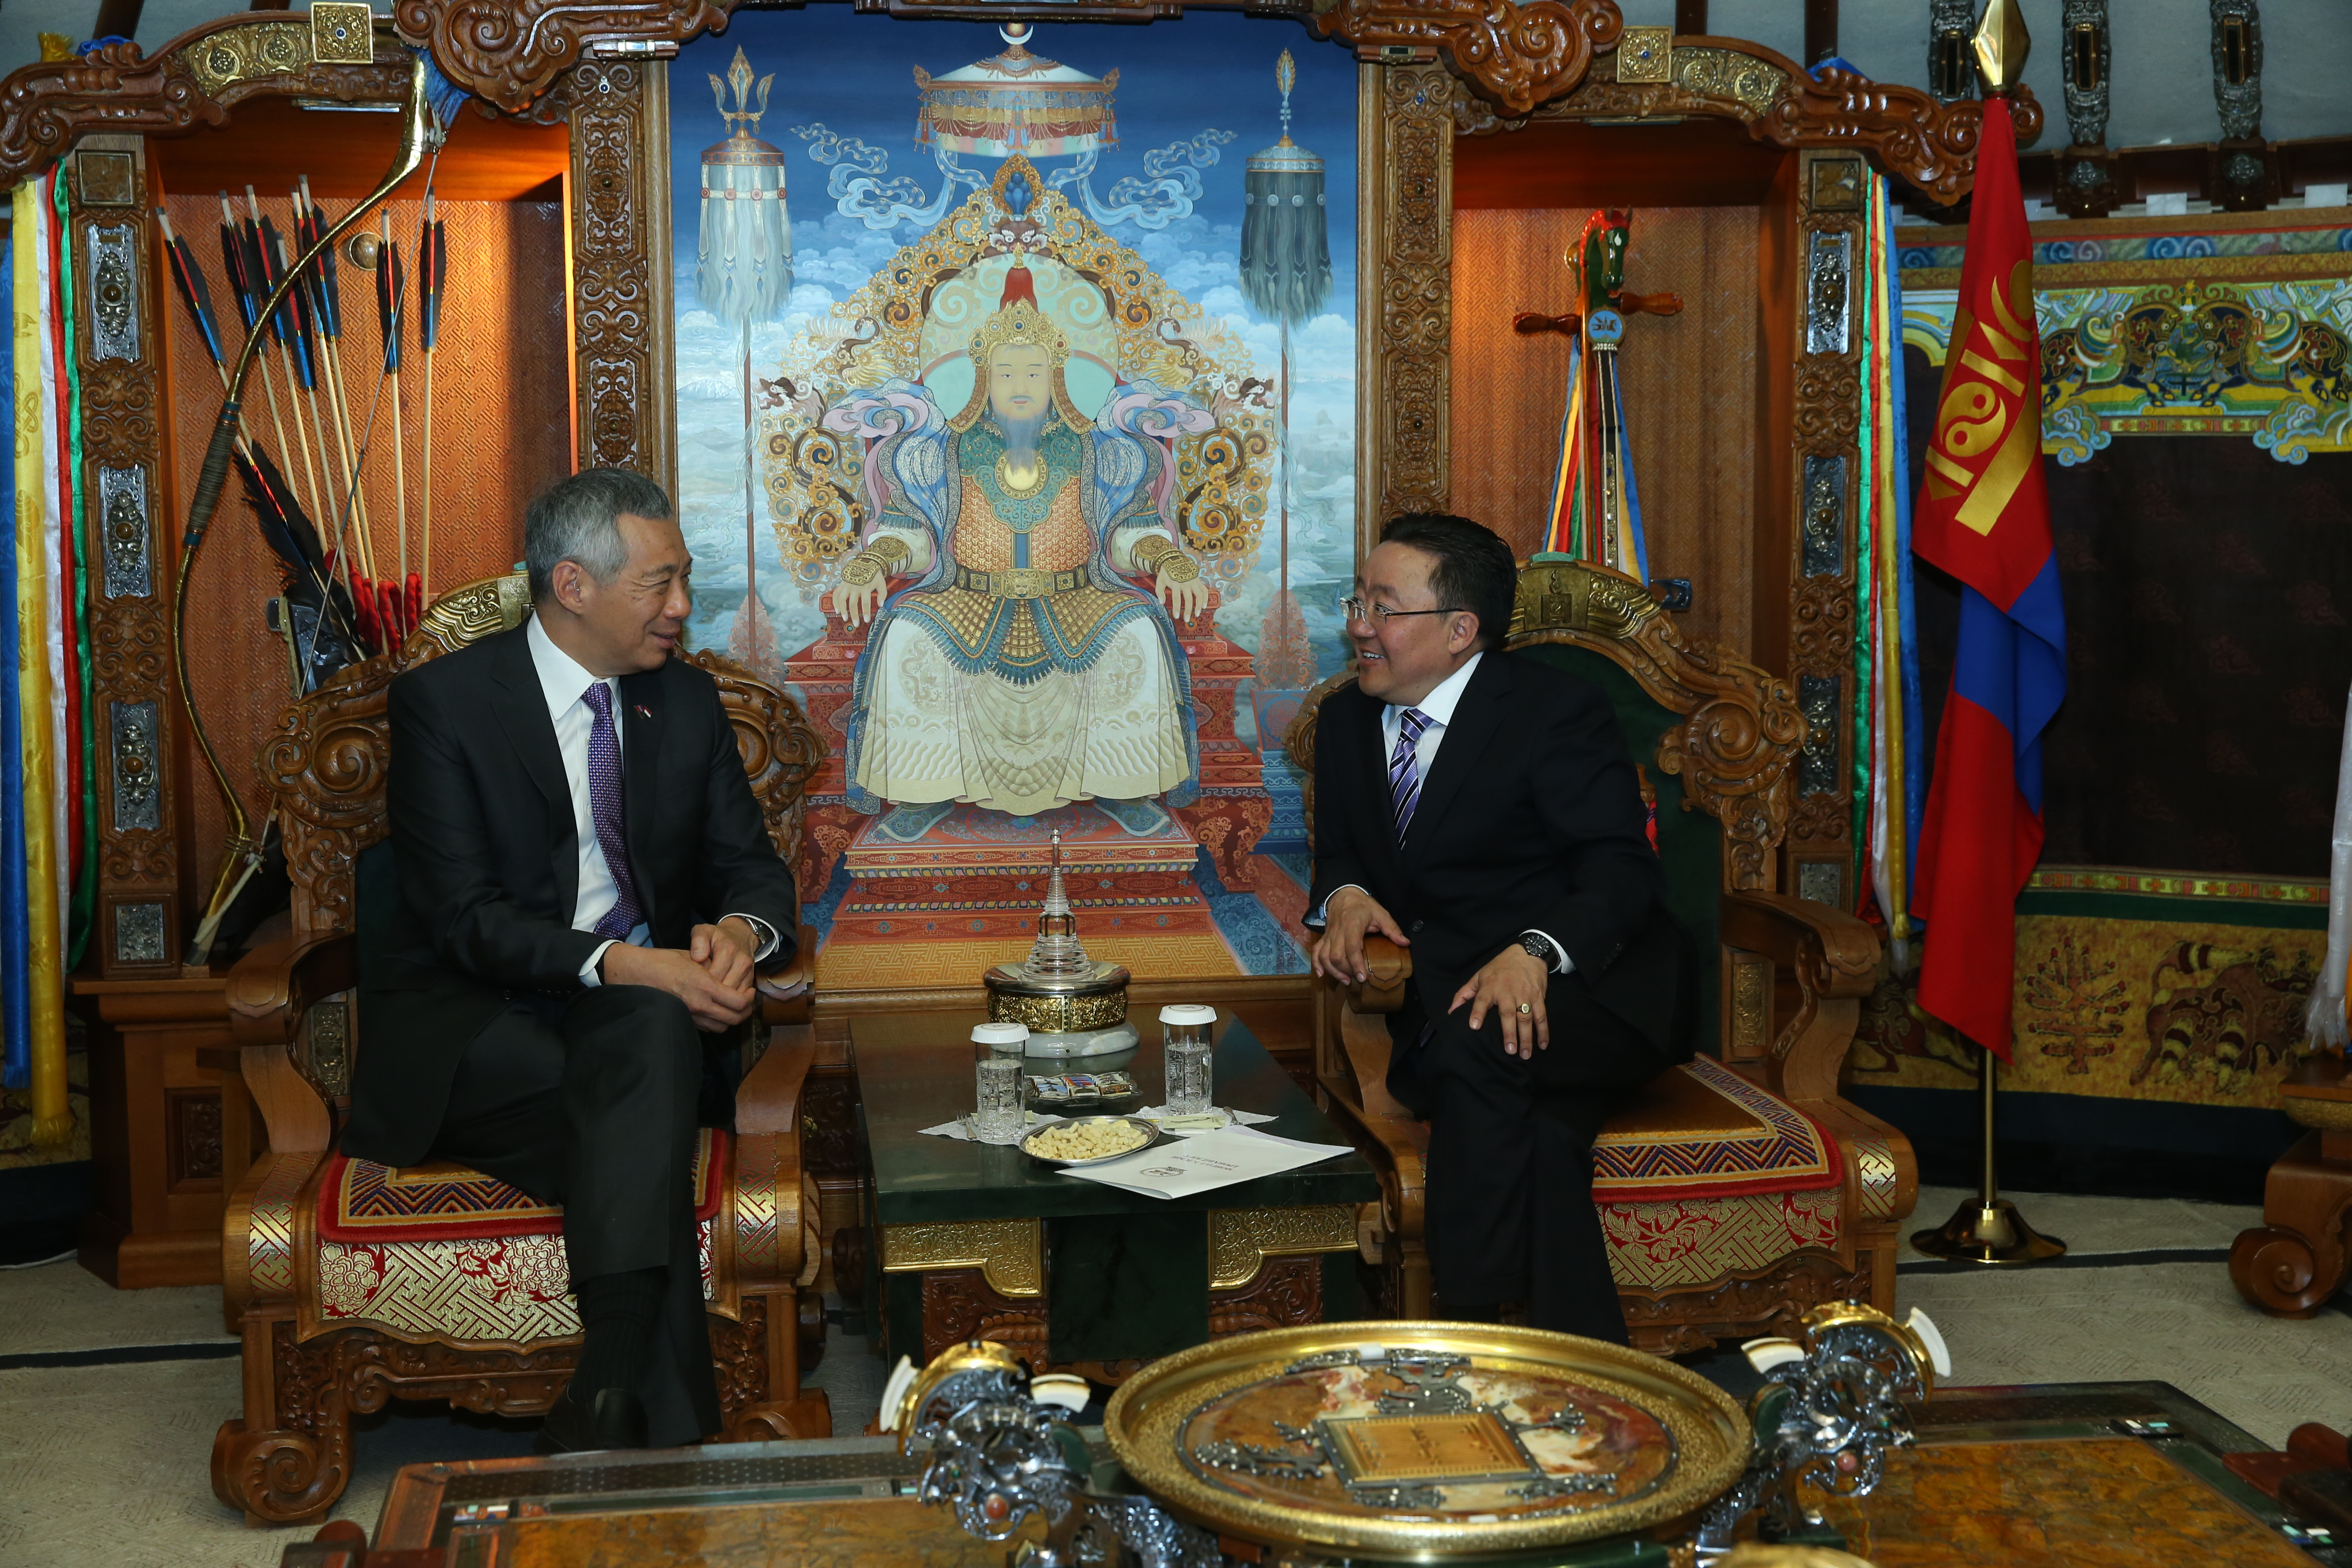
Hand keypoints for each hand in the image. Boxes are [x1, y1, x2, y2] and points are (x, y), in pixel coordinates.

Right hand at [600, 940, 755, 1032]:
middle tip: (745, 1000)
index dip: (749, 998)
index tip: (750, 990)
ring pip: (722, 1027)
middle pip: (734, 1019)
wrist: (636, 973)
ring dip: (731, 1018)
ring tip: (731, 1006)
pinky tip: (715, 1010)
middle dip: (745, 1011)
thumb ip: (713, 969)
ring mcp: (691, 1015)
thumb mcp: (692, 958)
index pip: (739, 1002)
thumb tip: (730, 976)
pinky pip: (707, 1027)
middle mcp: (699, 1004)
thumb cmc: (664, 960)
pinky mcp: (684, 1020)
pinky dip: (716, 1022)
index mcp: (704, 986)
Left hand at [693, 918, 758, 994]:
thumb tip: (697, 958)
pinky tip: (719, 995)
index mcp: (728, 949)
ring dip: (721, 997)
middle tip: (699, 992)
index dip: (701, 982)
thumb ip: (698, 940)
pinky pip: (741, 995)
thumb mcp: (704, 930)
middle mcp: (741, 961)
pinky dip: (729, 998)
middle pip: (725, 987)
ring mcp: (748, 971)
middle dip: (711, 992)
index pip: (714, 975)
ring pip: (734, 994)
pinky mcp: (751, 979)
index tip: (693, 982)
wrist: (741, 935)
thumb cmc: (718, 936)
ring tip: (708, 994)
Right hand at [836, 576, 886, 627]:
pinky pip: (836, 594)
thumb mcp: (881, 582)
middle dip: (854, 615)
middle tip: (856, 624)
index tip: (866, 620)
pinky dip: (835, 602)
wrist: (864, 561)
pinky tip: (836, 610)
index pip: (865, 602)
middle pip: (853, 603)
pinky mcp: (841, 584)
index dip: (866, 612)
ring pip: (842, 599)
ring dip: (843, 609)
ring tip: (845, 618)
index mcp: (865, 587)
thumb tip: (881, 605)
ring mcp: (847, 585)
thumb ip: (882, 594)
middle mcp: (855, 587)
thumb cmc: (873, 573)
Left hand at [1157, 567, 1209, 623]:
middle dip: (1188, 610)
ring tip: (1197, 614)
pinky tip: (1204, 605)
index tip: (1176, 616)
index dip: (1176, 608)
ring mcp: (1193, 581)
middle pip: (1188, 599)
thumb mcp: (1159, 580)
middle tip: (1186, 619)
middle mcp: (1185, 583)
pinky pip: (1204, 589)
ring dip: (1198, 605)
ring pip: (1199, 595)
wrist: (1174, 559)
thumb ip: (1159, 592)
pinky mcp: (1198, 580)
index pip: (1176, 598)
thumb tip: (1161, 603)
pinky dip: (1206, 598)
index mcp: (1175, 583)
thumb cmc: (1166, 572)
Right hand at [1310, 886, 1409, 985]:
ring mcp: (1329, 935)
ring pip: (1324, 956)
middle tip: (1358, 979)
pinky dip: (1316, 964)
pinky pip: (1316, 952)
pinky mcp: (1324, 937)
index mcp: (1352, 924)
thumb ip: (1392, 929)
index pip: (1352, 947)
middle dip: (1346, 970)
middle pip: (1336, 955)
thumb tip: (1405, 943)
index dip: (1356, 964)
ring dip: (1333, 971)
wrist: (1344, 894)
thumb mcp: (1381, 913)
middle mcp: (1338, 931)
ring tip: (1345, 981)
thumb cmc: (1363, 905)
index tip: (1363, 977)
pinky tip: (1321, 974)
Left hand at [1450, 945, 1550, 1058]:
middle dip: (1510, 1033)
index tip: (1474, 1027)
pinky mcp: (1538, 998)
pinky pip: (1542, 1016)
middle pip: (1508, 1014)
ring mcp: (1525, 995)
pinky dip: (1544, 1031)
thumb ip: (1464, 994)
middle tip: (1509, 1051)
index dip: (1478, 1013)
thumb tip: (1451, 1011)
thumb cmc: (1499, 967)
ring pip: (1527, 1018)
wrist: (1527, 954)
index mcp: (1490, 987)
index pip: (1481, 1001)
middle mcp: (1508, 992)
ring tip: (1525, 1054)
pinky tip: (1543, 1045)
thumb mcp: (1479, 976)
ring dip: (1527, 1037)